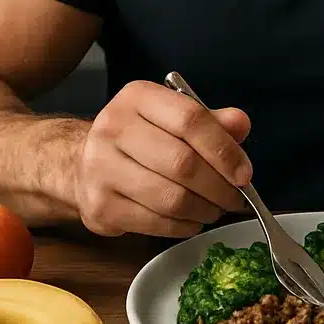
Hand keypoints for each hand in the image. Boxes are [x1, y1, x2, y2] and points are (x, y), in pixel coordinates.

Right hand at [75, 80, 252, 238]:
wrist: (80, 162)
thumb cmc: (139, 138)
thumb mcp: (172, 117)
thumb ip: (210, 120)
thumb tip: (240, 125)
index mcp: (138, 98)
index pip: (191, 119)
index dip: (224, 149)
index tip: (244, 173)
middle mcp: (114, 128)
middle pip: (182, 163)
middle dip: (219, 187)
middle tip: (236, 198)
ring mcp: (101, 168)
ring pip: (170, 198)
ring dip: (203, 209)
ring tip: (215, 209)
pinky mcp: (100, 206)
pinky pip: (155, 223)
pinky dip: (183, 226)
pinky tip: (192, 219)